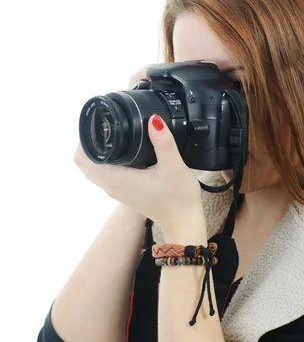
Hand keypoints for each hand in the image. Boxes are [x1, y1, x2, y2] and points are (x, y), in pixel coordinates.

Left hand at [74, 113, 204, 234]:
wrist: (183, 222)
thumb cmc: (178, 198)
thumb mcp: (173, 167)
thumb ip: (163, 142)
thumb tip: (154, 119)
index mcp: (117, 179)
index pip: (82, 158)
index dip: (83, 138)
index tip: (97, 124)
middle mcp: (111, 186)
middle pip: (84, 163)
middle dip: (89, 142)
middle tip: (106, 127)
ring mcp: (117, 191)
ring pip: (94, 169)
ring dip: (98, 153)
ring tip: (114, 136)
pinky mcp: (125, 192)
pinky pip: (106, 174)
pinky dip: (107, 162)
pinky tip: (124, 153)